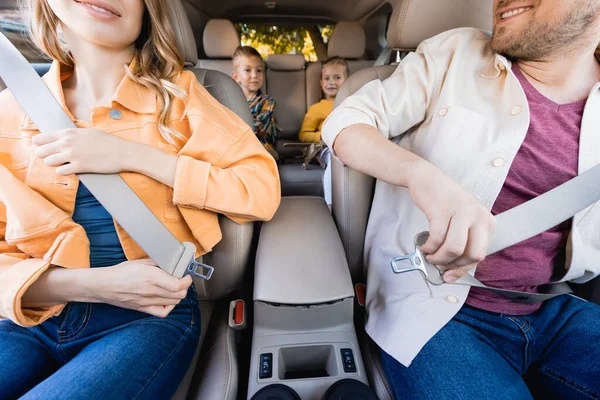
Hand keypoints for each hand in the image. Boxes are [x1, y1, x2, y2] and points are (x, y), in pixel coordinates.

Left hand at [32, 128, 132, 174]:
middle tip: (54, 158)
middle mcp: (67, 143)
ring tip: (64, 163)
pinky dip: (64, 171)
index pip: (41, 138)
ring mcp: (72, 155)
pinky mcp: (79, 167)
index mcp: (68, 133)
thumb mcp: (86, 132)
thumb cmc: (107, 142)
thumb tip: (61, 139)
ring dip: (54, 164)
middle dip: (45, 155)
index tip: (43, 148)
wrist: (121, 152)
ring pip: (49, 162)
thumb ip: (71, 135)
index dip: (39, 144)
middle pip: (41, 151)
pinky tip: (72, 169)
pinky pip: (61, 171)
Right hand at [92, 259, 192, 317]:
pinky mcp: (143, 309)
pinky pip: (163, 312)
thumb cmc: (120, 272)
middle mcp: (151, 291)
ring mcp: (147, 302)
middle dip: (184, 287)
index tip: (187, 276)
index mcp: (151, 277)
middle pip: (179, 295)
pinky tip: (167, 300)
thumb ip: (157, 263)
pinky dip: (169, 307)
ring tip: (175, 288)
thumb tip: (171, 263)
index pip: (177, 285)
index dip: (187, 281)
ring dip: (178, 295)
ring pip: (174, 303)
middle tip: (182, 280)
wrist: (104, 285)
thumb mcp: (140, 262)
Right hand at [407, 161, 495, 282]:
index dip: (463, 268)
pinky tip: (424, 245)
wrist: (427, 179)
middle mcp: (478, 215)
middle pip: (472, 254)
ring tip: (429, 255)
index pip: (480, 254)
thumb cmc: (444, 202)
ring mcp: (461, 211)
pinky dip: (428, 246)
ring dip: (438, 257)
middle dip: (452, 264)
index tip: (449, 275)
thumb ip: (462, 244)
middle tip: (439, 264)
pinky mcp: (443, 210)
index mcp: (486, 221)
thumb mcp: (461, 221)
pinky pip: (437, 238)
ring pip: (454, 249)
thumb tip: (452, 272)